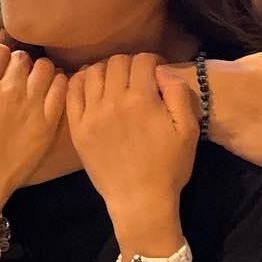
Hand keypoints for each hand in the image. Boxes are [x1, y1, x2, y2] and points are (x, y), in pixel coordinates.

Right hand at [0, 43, 66, 210]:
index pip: (0, 50)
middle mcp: (9, 90)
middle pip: (23, 58)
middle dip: (18, 64)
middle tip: (16, 78)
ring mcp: (31, 106)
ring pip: (45, 68)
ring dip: (39, 70)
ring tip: (35, 81)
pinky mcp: (47, 124)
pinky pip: (60, 89)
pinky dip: (57, 83)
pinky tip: (50, 90)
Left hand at [67, 54, 198, 231]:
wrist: (139, 201)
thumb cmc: (169, 168)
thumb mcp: (188, 130)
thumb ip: (178, 93)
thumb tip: (162, 69)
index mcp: (142, 99)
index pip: (143, 60)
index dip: (153, 62)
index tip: (157, 73)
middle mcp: (113, 101)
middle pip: (117, 62)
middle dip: (131, 64)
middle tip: (138, 79)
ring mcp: (91, 114)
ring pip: (93, 71)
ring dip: (106, 70)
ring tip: (115, 82)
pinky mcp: (78, 128)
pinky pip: (73, 92)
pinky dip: (81, 81)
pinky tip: (92, 86)